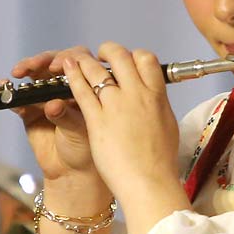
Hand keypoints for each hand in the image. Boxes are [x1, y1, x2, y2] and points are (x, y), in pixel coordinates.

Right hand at [6, 49, 97, 182]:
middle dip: (43, 60)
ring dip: (25, 69)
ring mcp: (47, 96)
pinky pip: (17, 97)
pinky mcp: (30, 110)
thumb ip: (67, 116)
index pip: (79, 61)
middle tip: (33, 66)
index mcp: (87, 86)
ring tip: (17, 73)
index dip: (68, 59)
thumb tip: (53, 104)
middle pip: (54, 62)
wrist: (71, 173)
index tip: (58, 66)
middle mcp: (67, 87)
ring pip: (35, 76)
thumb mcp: (80, 131)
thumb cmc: (86, 149)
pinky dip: (8, 92)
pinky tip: (1, 88)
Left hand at [59, 43, 182, 199]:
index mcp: (157, 96)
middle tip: (101, 55)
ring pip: (96, 70)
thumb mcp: (167, 126)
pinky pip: (81, 90)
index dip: (134, 55)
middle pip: (120, 57)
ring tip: (76, 59)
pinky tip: (65, 70)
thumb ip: (159, 107)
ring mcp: (115, 106)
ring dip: (84, 61)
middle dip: (108, 51)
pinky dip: (72, 76)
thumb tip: (155, 99)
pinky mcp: (96, 120)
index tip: (127, 61)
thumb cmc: (160, 162)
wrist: (149, 182)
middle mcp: (137, 95)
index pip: (146, 59)